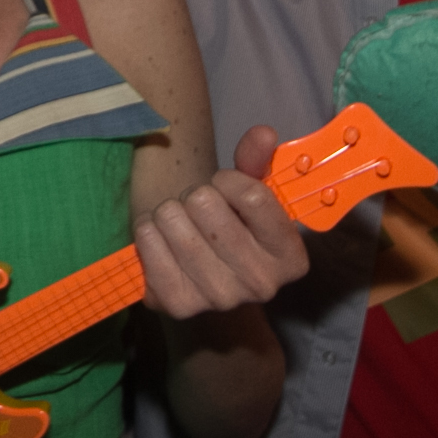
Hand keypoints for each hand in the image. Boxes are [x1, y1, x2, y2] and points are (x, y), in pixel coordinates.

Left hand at [134, 124, 310, 318]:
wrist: (208, 283)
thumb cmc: (234, 230)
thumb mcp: (253, 195)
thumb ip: (258, 161)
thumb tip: (263, 133)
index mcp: (290, 258)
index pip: (253, 196)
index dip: (228, 180)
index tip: (224, 186)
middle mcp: (261, 284)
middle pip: (205, 204)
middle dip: (196, 196)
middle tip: (201, 211)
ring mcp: (219, 298)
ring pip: (172, 218)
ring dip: (169, 211)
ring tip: (181, 224)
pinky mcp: (178, 304)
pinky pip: (147, 240)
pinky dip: (147, 229)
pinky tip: (161, 239)